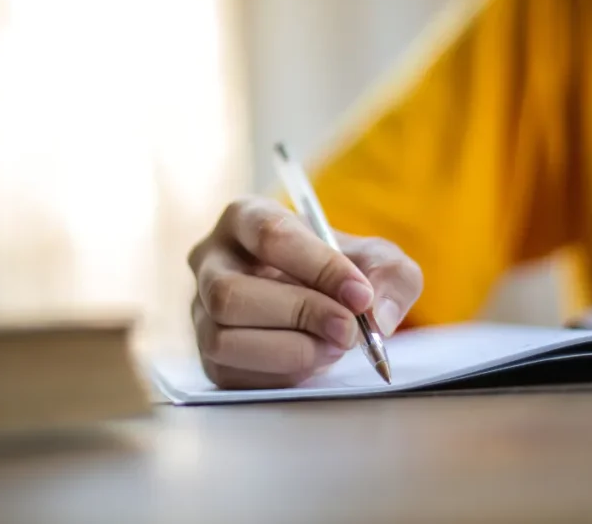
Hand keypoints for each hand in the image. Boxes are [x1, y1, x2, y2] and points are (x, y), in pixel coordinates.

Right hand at [188, 196, 422, 388]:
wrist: (324, 302)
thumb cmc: (341, 270)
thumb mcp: (378, 259)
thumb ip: (391, 276)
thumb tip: (378, 316)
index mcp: (245, 217)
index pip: (270, 235)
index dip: (318, 267)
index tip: (360, 294)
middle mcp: (210, 260)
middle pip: (231, 293)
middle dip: (298, 316)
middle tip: (348, 330)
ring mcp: (200, 310)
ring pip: (222, 339)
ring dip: (288, 351)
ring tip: (333, 347)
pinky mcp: (207, 355)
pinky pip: (229, 374)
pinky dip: (279, 375)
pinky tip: (312, 362)